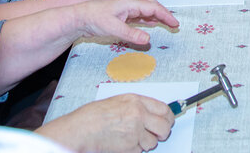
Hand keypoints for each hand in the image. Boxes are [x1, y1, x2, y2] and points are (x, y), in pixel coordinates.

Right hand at [37, 93, 173, 152]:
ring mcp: (135, 131)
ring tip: (130, 138)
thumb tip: (153, 114)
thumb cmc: (94, 115)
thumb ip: (137, 106)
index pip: (164, 109)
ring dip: (145, 143)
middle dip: (163, 133)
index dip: (169, 117)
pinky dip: (134, 150)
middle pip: (165, 127)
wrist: (81, 129)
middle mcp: (138, 115)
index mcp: (136, 101)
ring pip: (152, 142)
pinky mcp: (130, 147)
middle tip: (158, 135)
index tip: (169, 121)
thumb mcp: (118, 101)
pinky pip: (140, 151)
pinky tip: (122, 143)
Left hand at [75, 0, 179, 45]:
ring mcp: (125, 9)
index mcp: (130, 3)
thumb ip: (131, 34)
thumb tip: (148, 39)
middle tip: (174, 24)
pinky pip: (138, 16)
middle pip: (151, 7)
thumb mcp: (113, 28)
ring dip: (156, 16)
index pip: (152, 7)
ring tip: (166, 24)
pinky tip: (150, 24)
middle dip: (164, 15)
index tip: (174, 23)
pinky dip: (147, 19)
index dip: (165, 15)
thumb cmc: (93, 18)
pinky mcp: (120, 15)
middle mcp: (129, 4)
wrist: (78, 17)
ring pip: (145, 11)